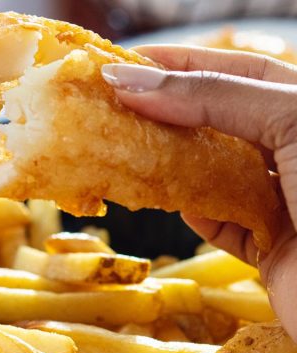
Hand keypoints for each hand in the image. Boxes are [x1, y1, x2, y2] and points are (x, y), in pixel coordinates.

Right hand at [101, 45, 296, 338]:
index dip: (182, 64)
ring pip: (211, 174)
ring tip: (125, 147)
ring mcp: (282, 202)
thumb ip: (212, 97)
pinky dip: (191, 210)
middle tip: (113, 105)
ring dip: (170, 163)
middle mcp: (294, 152)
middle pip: (218, 123)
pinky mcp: (270, 249)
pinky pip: (218, 223)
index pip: (238, 72)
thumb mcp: (290, 121)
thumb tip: (131, 84)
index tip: (126, 63)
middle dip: (167, 112)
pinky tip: (167, 197)